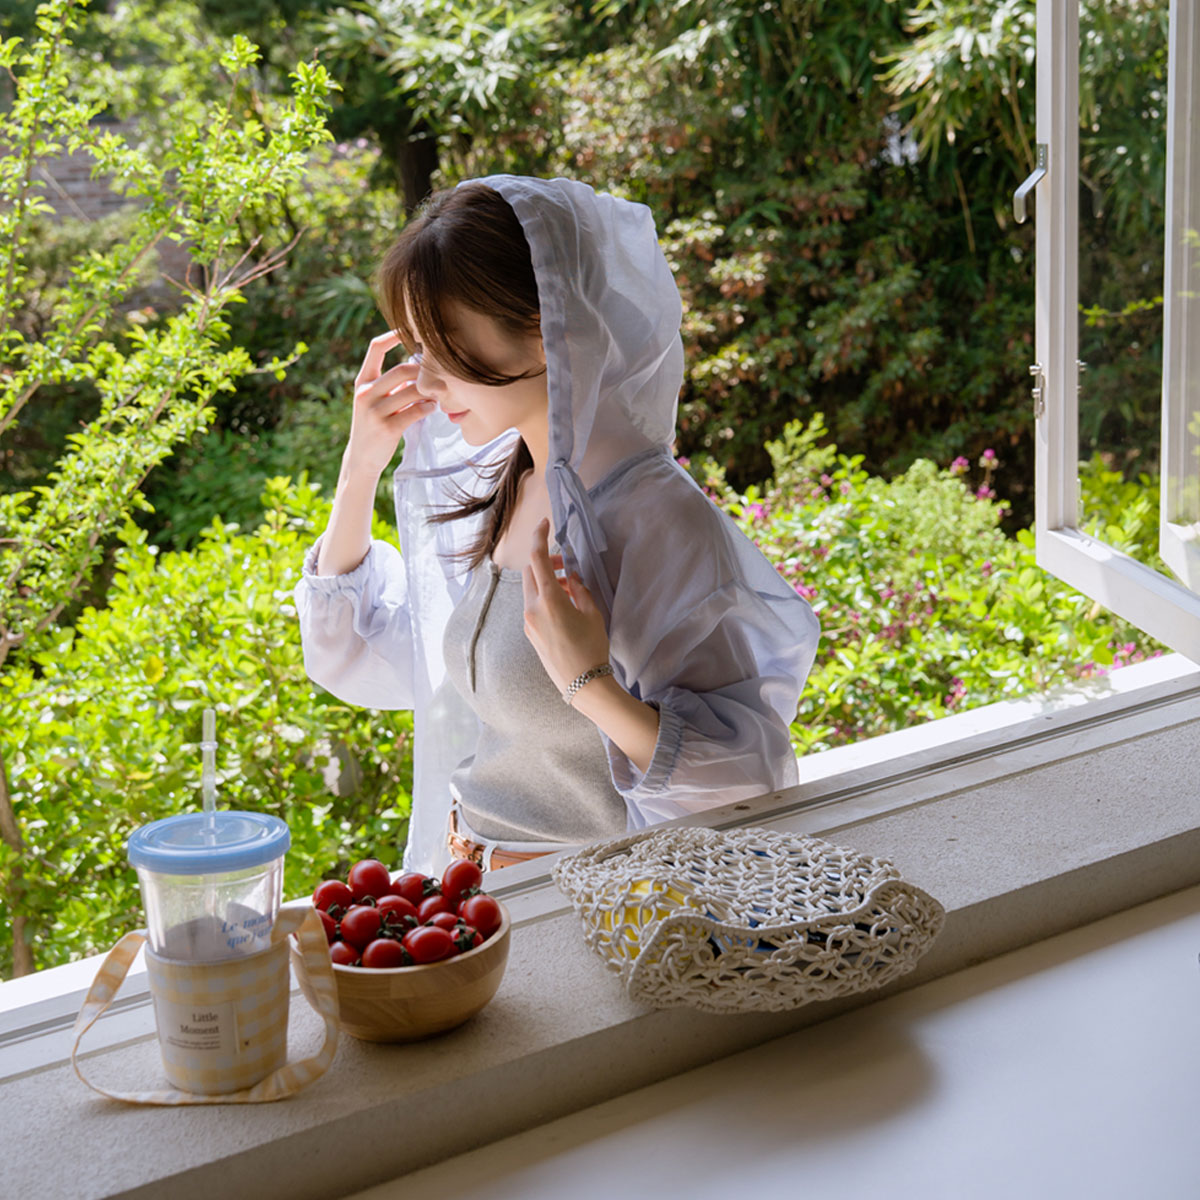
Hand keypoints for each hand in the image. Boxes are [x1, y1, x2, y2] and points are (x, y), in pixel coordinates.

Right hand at [346, 330, 436, 477]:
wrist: (362, 458)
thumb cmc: (374, 425)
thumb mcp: (375, 400)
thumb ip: (392, 384)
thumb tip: (420, 364)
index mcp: (362, 382)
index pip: (375, 348)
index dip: (394, 334)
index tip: (412, 329)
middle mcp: (365, 393)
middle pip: (401, 369)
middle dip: (423, 372)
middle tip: (438, 377)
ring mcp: (374, 411)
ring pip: (411, 391)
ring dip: (430, 392)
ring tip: (437, 395)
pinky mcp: (387, 428)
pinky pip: (415, 411)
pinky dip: (428, 408)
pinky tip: (432, 408)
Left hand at [522, 518, 609, 694]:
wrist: (583, 684)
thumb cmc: (592, 647)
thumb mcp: (592, 613)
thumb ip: (579, 589)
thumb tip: (570, 576)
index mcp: (548, 600)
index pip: (537, 558)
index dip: (539, 536)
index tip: (544, 523)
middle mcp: (532, 609)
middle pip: (530, 572)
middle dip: (544, 562)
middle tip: (564, 564)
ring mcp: (528, 623)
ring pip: (531, 589)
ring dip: (546, 581)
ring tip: (570, 588)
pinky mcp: (530, 633)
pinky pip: (532, 605)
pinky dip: (544, 597)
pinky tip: (564, 605)